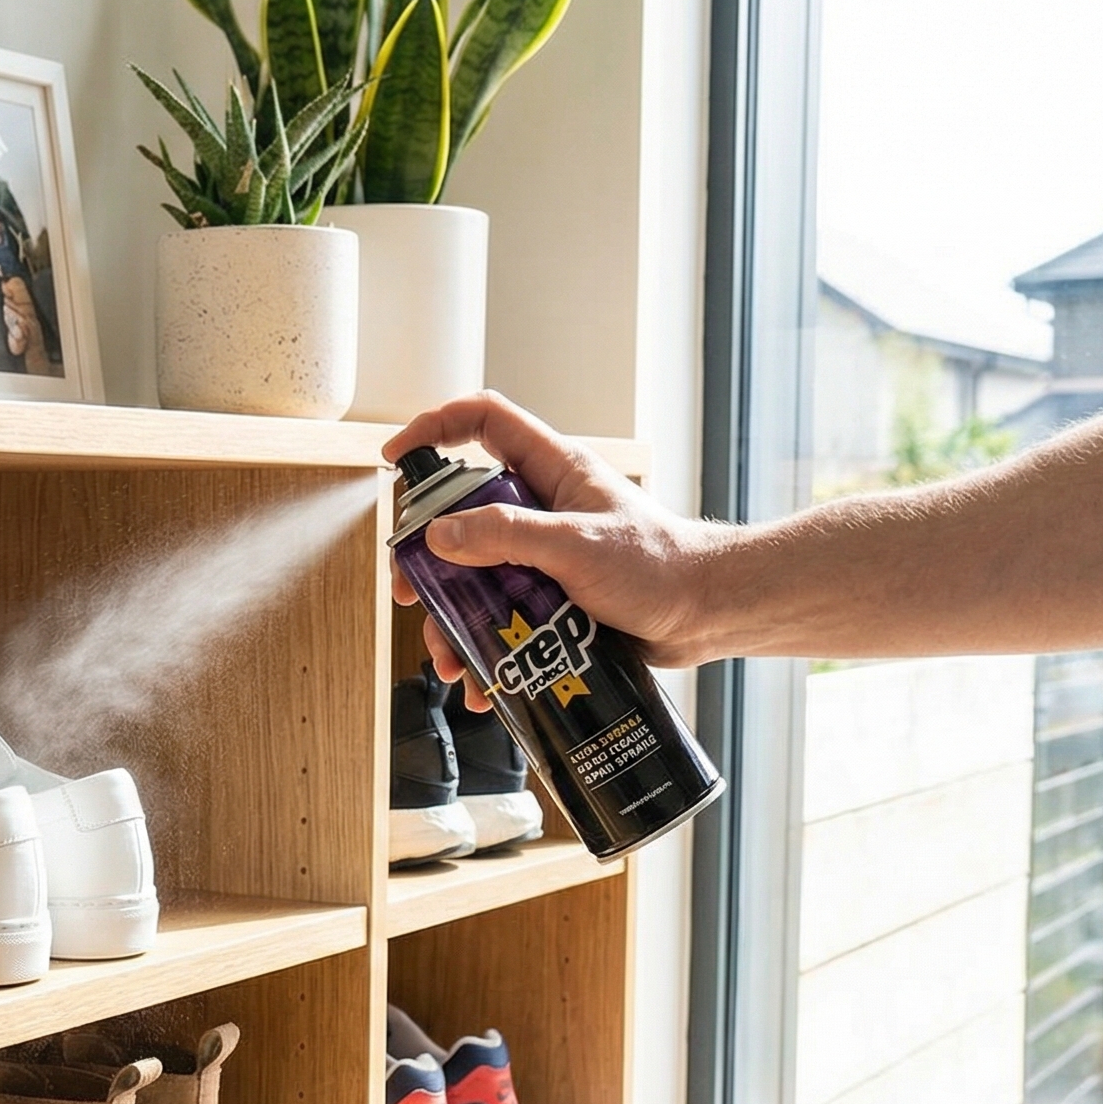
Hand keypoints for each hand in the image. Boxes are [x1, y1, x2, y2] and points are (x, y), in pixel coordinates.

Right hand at [384, 391, 720, 709]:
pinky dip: (484, 649)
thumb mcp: (577, 546)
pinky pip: (499, 617)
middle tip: (411, 590)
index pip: (483, 422)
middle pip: (459, 514)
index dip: (435, 427)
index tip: (396, 458)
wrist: (706, 614)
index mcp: (551, 470)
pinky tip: (485, 681)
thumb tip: (440, 535)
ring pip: (473, 576)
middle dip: (427, 557)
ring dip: (452, 619)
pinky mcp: (549, 597)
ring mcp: (542, 554)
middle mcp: (541, 507)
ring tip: (452, 660)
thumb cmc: (661, 565)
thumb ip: (507, 536)